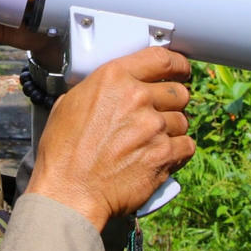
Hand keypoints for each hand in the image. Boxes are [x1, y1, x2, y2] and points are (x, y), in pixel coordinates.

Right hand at [25, 46, 194, 229]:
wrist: (70, 192)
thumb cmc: (63, 152)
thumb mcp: (69, 104)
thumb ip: (97, 90)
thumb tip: (111, 89)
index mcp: (113, 78)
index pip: (162, 58)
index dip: (178, 65)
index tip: (181, 70)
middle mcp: (137, 97)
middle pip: (179, 91)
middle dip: (173, 102)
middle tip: (161, 113)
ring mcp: (153, 126)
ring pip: (183, 120)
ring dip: (172, 129)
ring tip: (152, 141)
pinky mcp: (164, 154)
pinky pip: (187, 146)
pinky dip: (177, 152)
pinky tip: (160, 156)